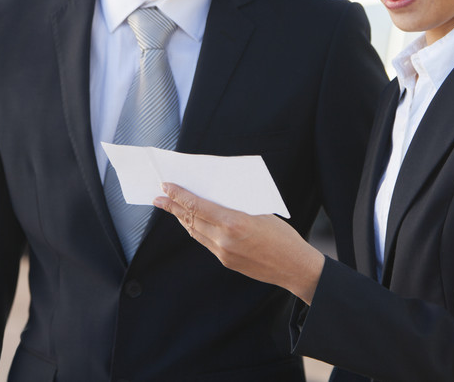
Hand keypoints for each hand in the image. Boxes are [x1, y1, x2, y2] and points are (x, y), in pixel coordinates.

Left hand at [154, 183, 324, 303]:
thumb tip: (214, 195)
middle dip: (172, 207)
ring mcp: (223, 253)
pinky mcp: (226, 262)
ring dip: (181, 219)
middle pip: (191, 219)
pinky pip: (205, 242)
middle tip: (158, 197)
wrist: (295, 268)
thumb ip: (235, 205)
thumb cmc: (283, 236)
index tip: (166, 186)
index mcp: (234, 222)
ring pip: (195, 232)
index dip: (179, 195)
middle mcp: (224, 239)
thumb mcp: (261, 211)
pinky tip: (191, 222)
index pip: (197, 206)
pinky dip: (195, 230)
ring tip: (170, 208)